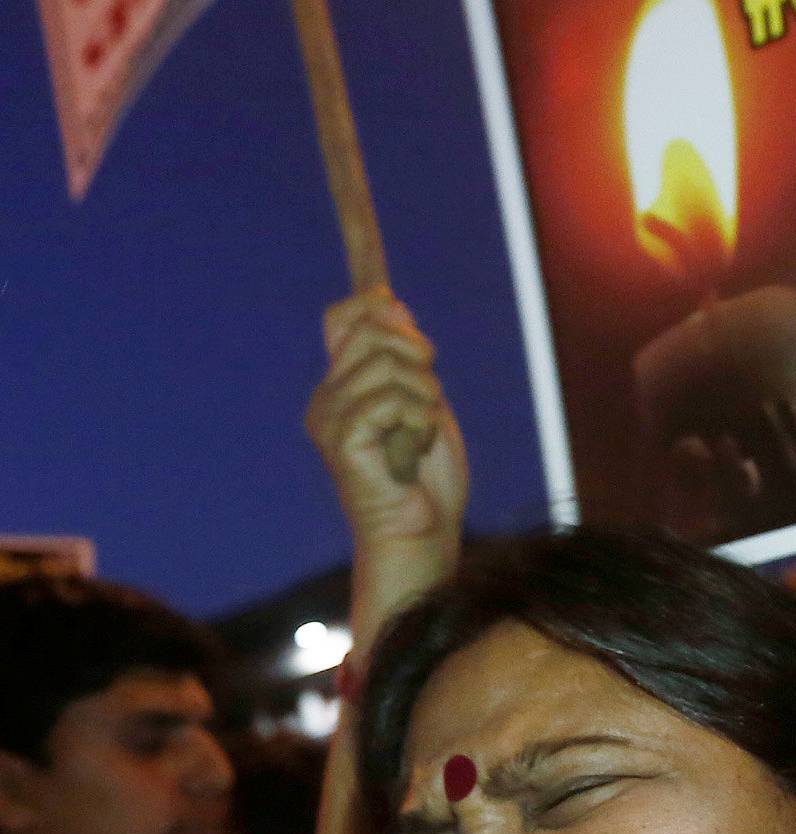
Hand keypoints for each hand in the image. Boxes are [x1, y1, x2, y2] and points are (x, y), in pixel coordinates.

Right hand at [306, 291, 466, 550]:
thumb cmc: (428, 479)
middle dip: (419, 355)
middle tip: (429, 400)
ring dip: (426, 398)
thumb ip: (406, 358)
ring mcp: (330, 417)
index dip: (372, 297)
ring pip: (389, 364)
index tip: (399, 306)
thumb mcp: (424, 403)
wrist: (421, 535)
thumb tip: (389, 302)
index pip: (343, 317)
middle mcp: (328, 397)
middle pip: (373, 330)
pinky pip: (393, 399)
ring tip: (419, 436)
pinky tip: (414, 451)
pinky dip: (421, 421)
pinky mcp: (341, 438)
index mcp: (343, 386)